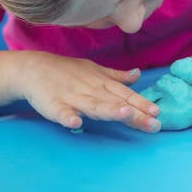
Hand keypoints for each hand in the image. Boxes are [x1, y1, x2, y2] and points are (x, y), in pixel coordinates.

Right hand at [17, 51, 159, 132]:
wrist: (33, 68)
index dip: (142, 103)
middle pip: (116, 103)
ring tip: (125, 114)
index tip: (158, 112)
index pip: (126, 95)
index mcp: (102, 83)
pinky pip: (61, 112)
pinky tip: (75, 124)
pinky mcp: (53, 105)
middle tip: (154, 123)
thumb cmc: (68, 72)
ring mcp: (73, 97)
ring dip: (109, 110)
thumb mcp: (95, 70)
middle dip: (135, 113)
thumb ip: (116, 77)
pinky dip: (68, 117)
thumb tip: (137, 75)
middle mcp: (92, 89)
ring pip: (93, 106)